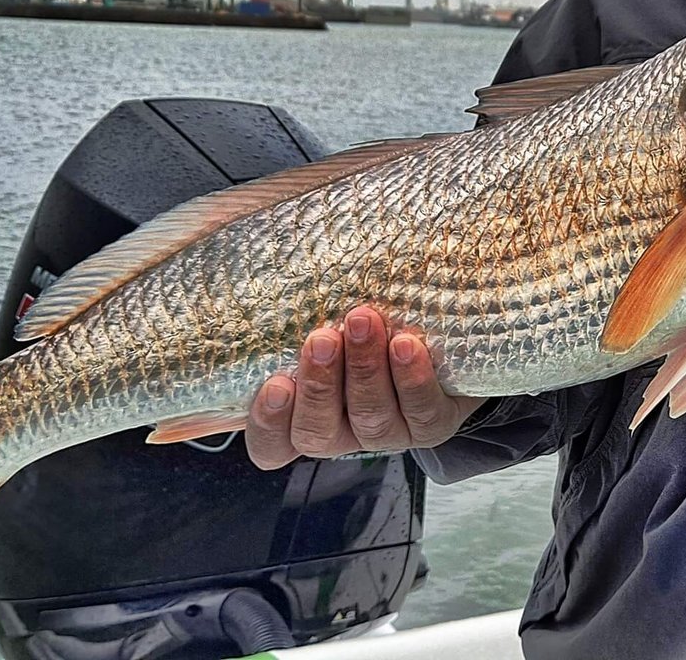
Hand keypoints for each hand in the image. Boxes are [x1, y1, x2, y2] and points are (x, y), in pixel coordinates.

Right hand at [245, 305, 486, 469]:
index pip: (270, 445)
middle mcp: (341, 433)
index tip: (275, 383)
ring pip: (371, 418)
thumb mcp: (318, 312)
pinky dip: (411, 378)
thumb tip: (248, 239)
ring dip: (365, 369)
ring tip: (364, 321)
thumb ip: (288, 300)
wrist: (437, 337)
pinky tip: (405, 344)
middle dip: (320, 385)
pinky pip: (422, 411)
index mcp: (301, 418)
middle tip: (322, 338)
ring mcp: (387, 433)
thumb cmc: (358, 320)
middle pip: (318, 432)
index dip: (268, 424)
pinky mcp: (432, 422)